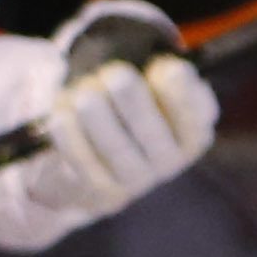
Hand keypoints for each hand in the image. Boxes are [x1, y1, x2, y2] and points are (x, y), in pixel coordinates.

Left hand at [14, 3, 215, 224]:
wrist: (97, 159)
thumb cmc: (129, 107)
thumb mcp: (149, 83)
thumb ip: (162, 70)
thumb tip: (167, 65)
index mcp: (193, 130)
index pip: (196, 116)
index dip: (182, 94)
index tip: (164, 68)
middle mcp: (170, 161)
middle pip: (154, 133)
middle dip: (134, 101)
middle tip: (115, 74)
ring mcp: (136, 181)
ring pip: (118, 150)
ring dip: (98, 117)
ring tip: (83, 92)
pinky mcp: (101, 191)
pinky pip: (85, 162)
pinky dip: (71, 135)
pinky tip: (61, 112)